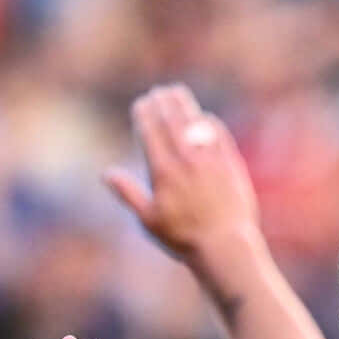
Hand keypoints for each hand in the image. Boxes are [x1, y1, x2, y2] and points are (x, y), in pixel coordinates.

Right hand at [104, 84, 257, 260]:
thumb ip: (128, 194)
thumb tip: (107, 174)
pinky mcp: (230, 164)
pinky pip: (218, 134)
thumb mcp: (148, 220)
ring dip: (183, 104)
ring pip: (194, 121)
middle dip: (162, 102)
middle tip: (157, 93)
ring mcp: (210, 159)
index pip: (150, 131)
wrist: (225, 246)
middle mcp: (186, 160)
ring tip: (176, 93)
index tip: (141, 104)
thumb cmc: (182, 238)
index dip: (144, 113)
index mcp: (163, 171)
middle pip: (171, 120)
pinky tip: (204, 117)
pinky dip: (209, 123)